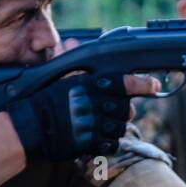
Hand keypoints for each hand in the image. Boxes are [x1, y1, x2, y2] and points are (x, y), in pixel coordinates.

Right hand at [6, 73, 158, 162]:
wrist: (30, 128)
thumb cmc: (42, 100)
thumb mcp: (58, 77)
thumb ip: (70, 61)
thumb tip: (71, 42)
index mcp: (90, 84)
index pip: (124, 82)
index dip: (142, 84)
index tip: (154, 85)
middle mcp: (96, 104)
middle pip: (126, 109)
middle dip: (123, 110)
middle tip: (115, 110)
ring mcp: (95, 125)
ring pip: (121, 127)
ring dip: (115, 126)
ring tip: (102, 124)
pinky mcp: (92, 143)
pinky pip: (112, 143)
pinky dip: (108, 141)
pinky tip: (98, 136)